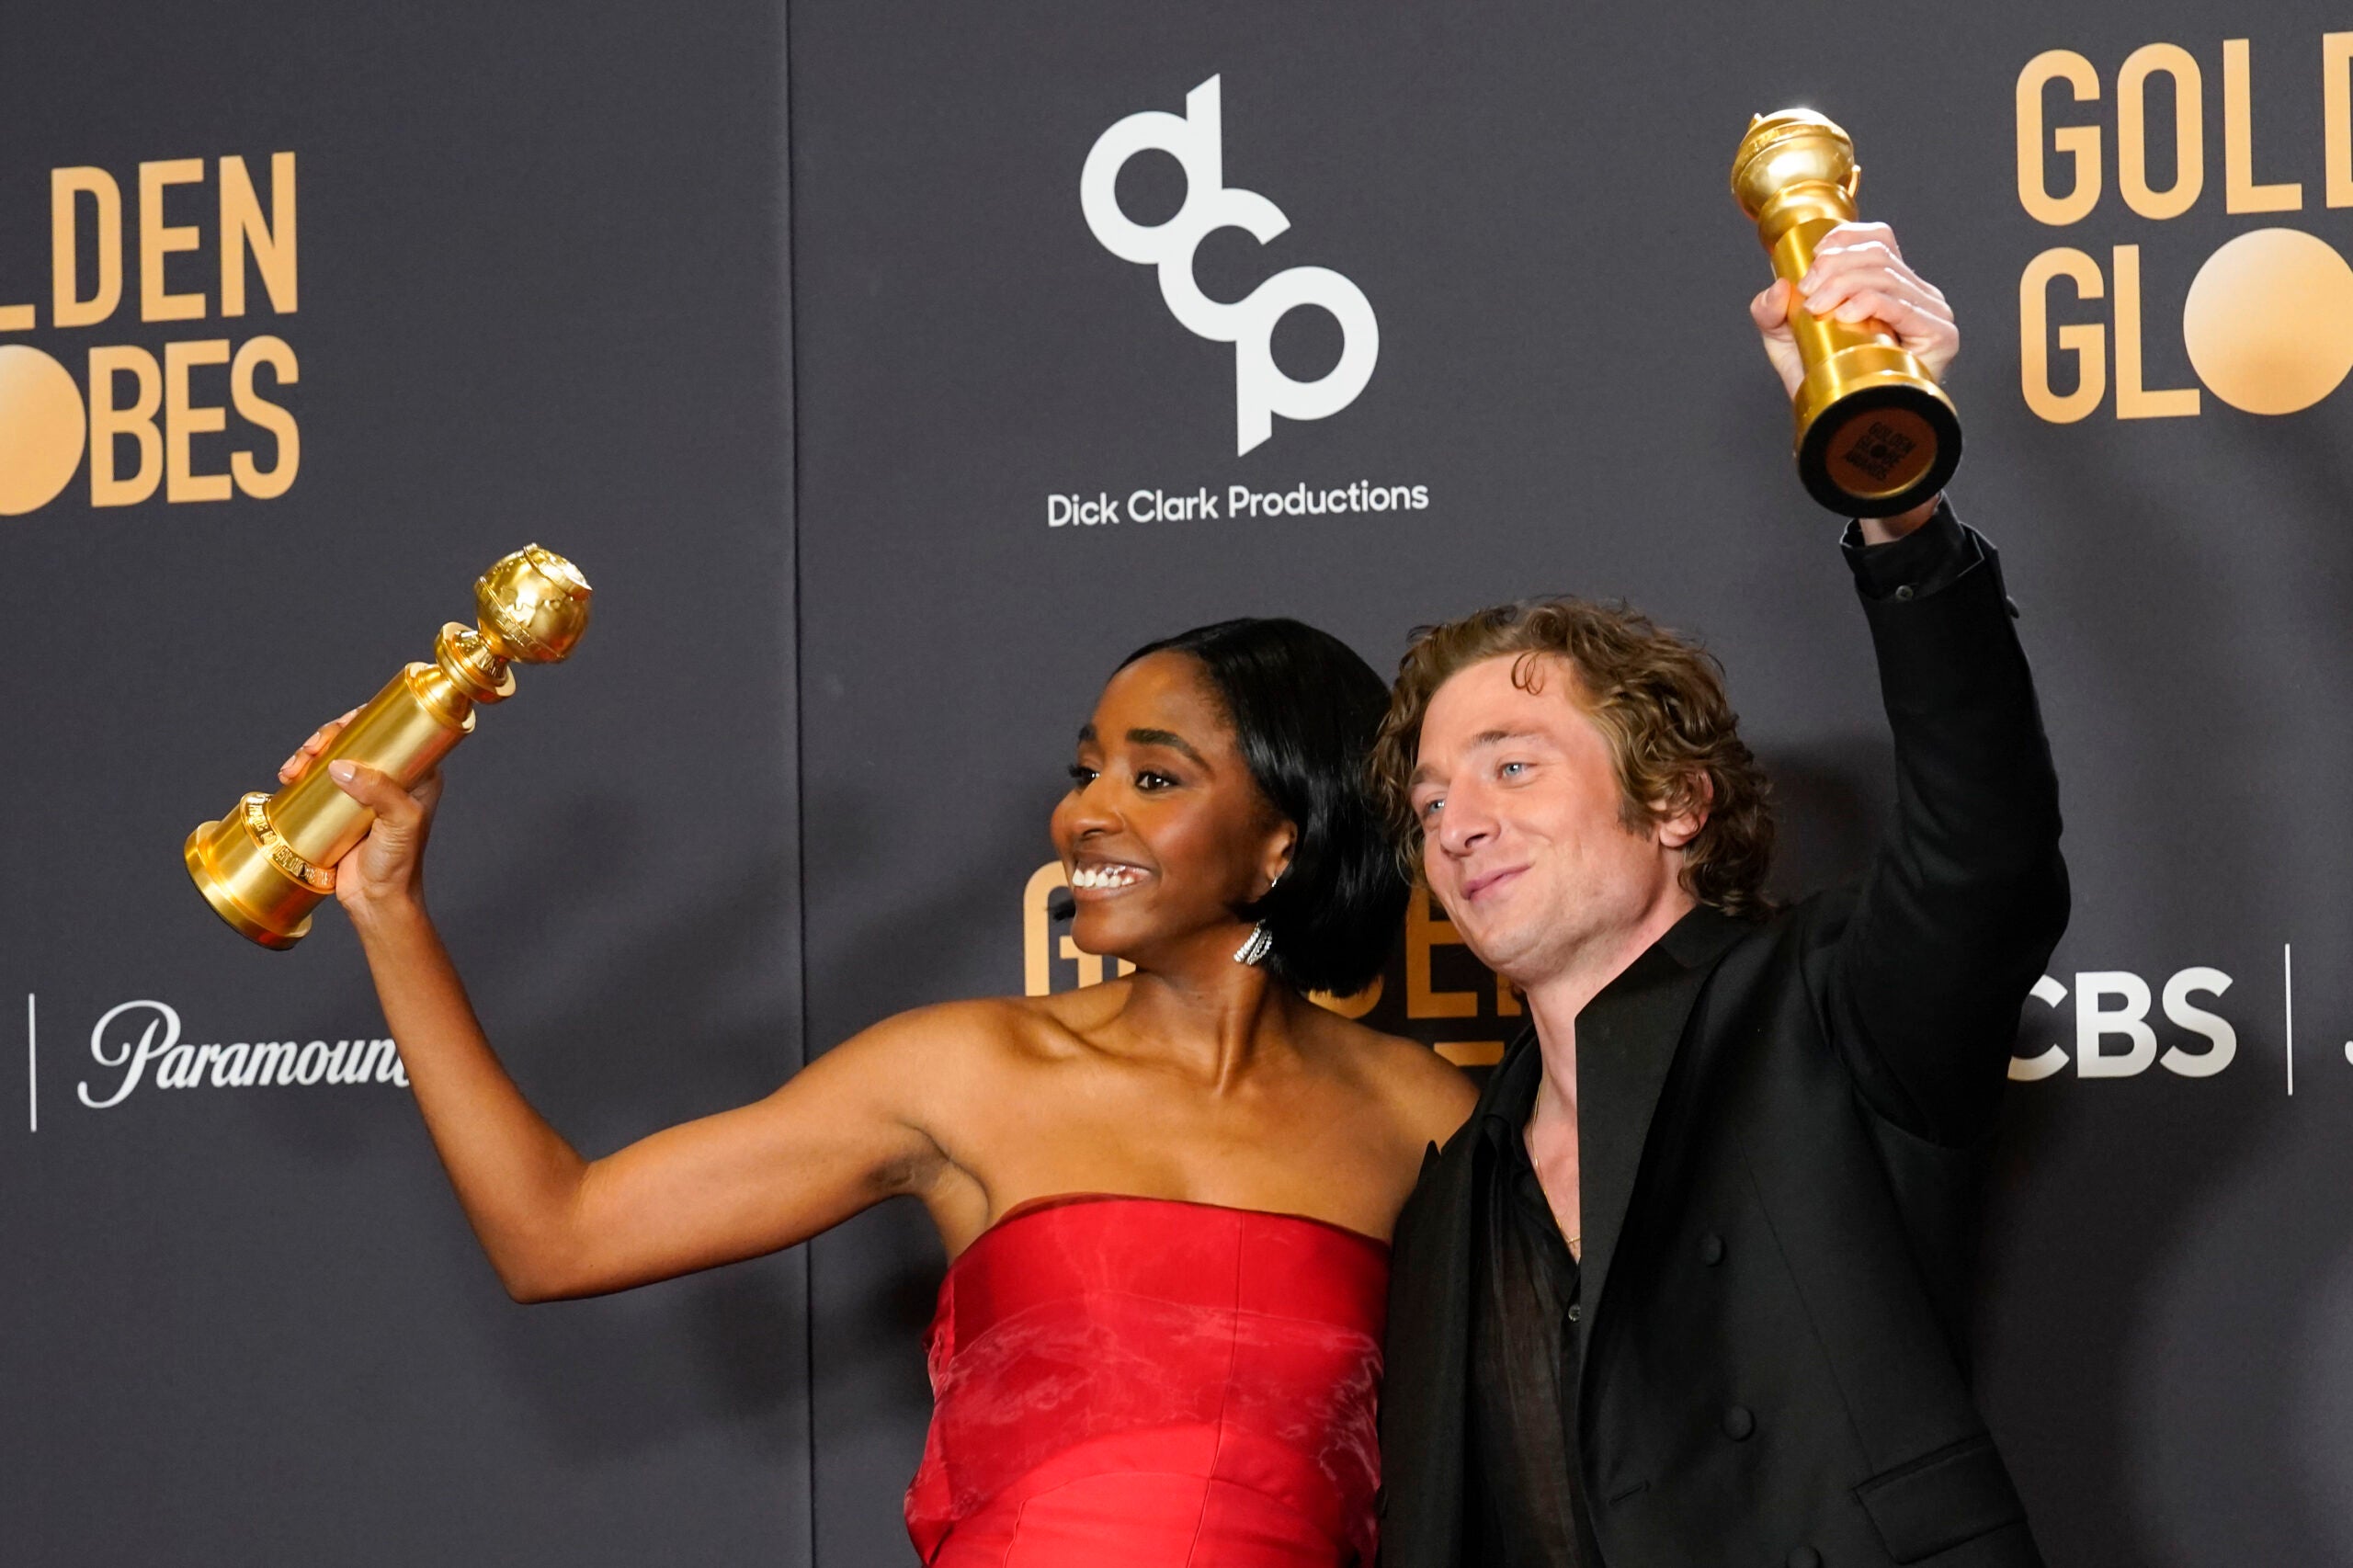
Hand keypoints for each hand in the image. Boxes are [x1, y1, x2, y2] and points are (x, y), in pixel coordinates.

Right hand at [278, 712, 445, 917]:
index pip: (395, 731)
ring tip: (295, 767)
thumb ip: (378, 792)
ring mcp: (365, 791)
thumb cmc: (399, 864)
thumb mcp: (399, 823)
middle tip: (311, 750)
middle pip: (358, 739)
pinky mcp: (341, 806)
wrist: (376, 900)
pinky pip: (321, 779)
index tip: (341, 726)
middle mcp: (393, 777)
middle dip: (329, 735)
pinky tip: (289, 776)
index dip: (365, 720)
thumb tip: (340, 765)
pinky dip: (304, 772)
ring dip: (311, 753)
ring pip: (336, 756)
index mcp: (419, 774)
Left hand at [1748, 221, 1958, 398]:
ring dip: (1843, 284)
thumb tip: (1778, 286)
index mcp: (1890, 285)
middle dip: (1833, 265)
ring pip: (1886, 275)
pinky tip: (1846, 314)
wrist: (1844, 426)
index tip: (1811, 261)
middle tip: (1807, 293)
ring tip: (1817, 307)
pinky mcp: (1939, 335)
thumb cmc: (1826, 382)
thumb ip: (1772, 312)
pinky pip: (1902, 305)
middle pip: (1878, 254)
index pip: (1878, 238)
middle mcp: (1916, 293)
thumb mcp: (1787, 341)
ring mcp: (1932, 312)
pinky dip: (1869, 302)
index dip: (1844, 239)